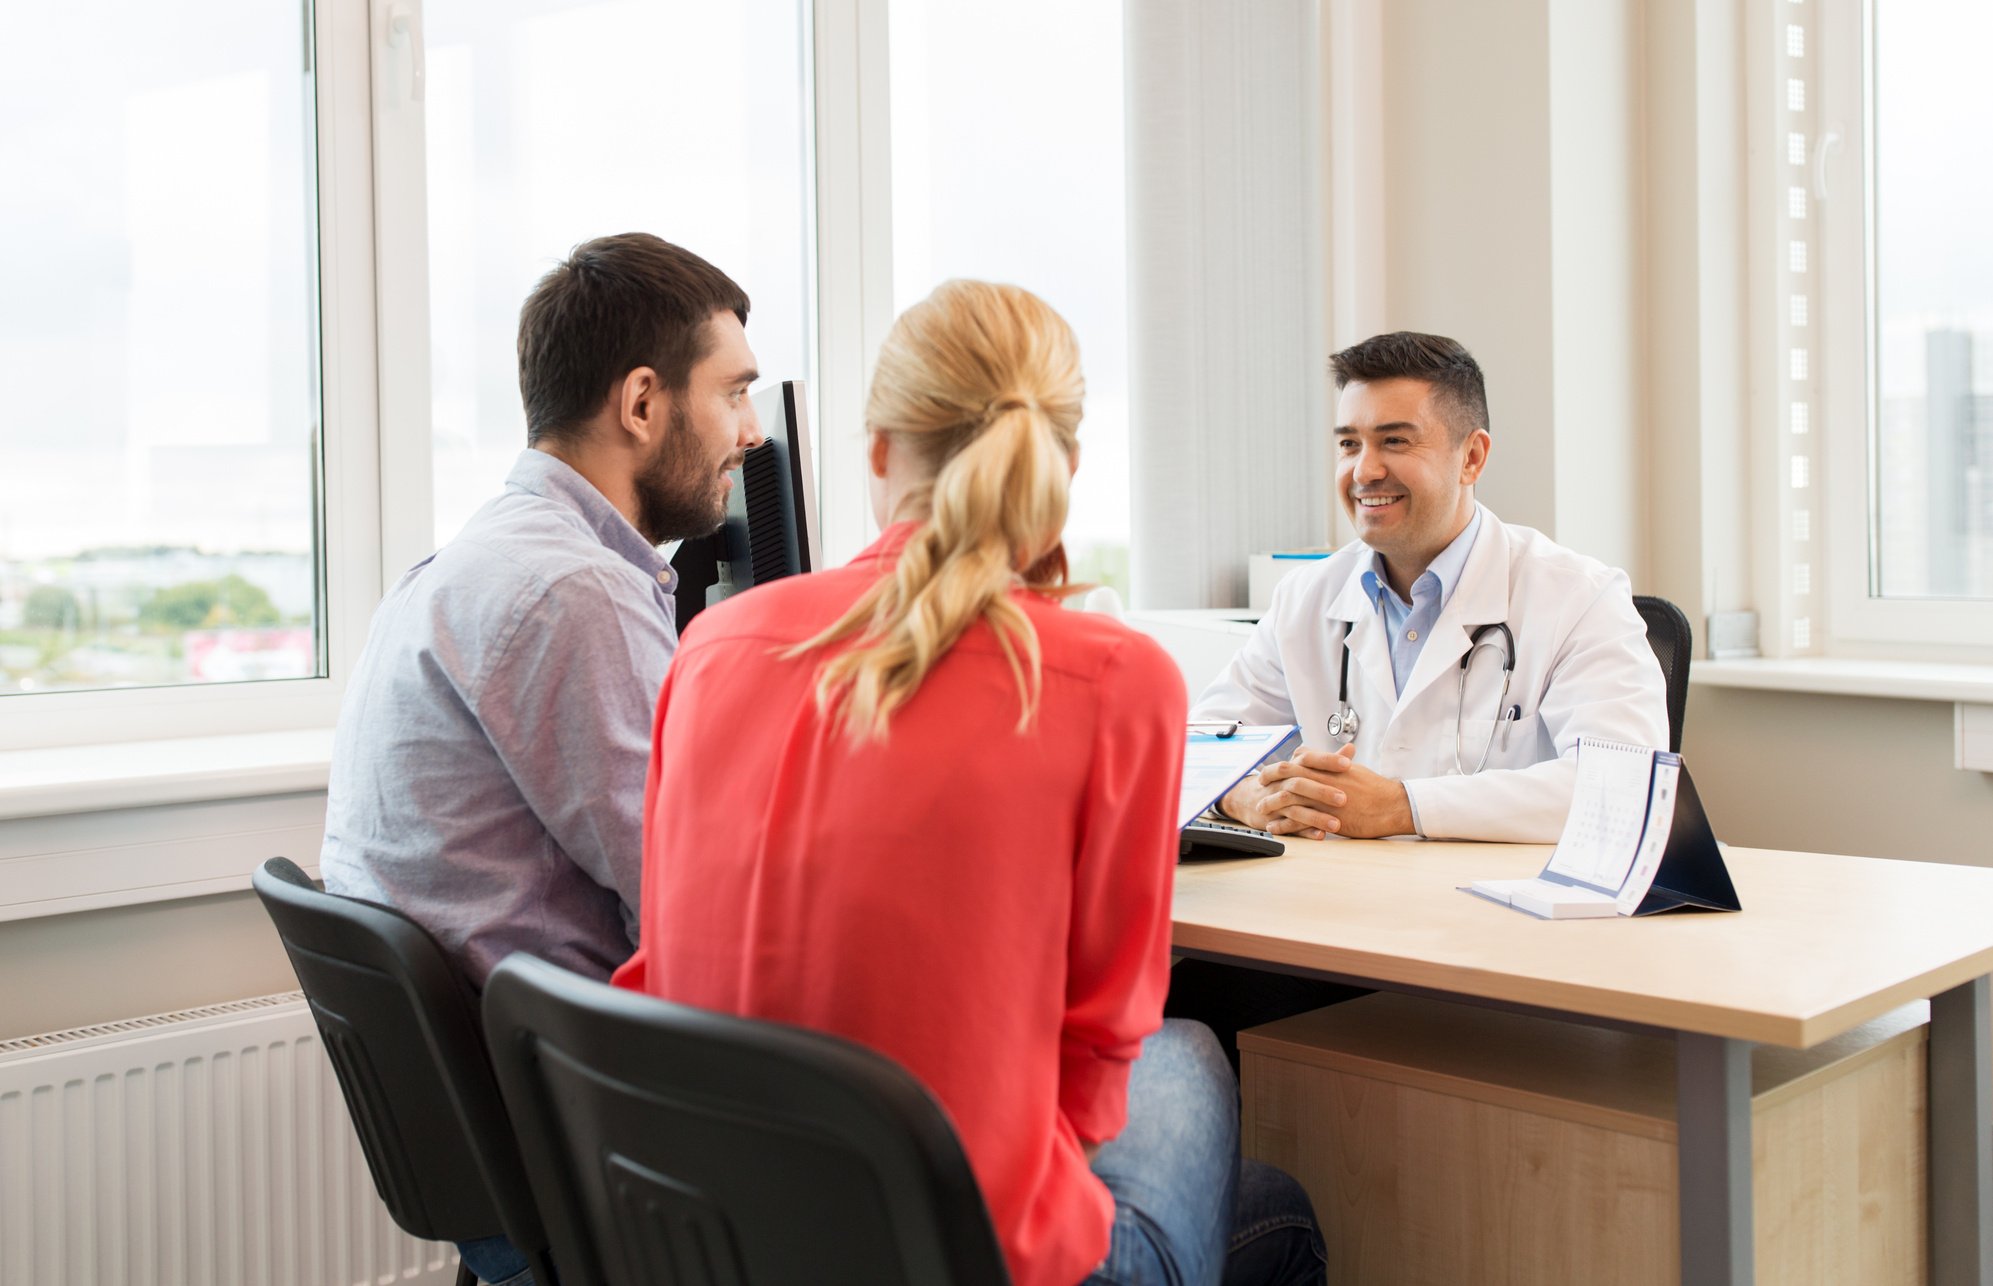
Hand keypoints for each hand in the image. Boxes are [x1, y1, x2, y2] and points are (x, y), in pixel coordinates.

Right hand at [1218, 744, 1348, 838]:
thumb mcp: (1301, 768)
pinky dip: (1305, 831)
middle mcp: (1281, 784)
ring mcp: (1276, 803)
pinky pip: (1289, 827)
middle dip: (1321, 791)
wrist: (1248, 798)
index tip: (1347, 763)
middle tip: (1344, 798)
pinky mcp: (1274, 821)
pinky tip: (1320, 835)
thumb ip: (1328, 761)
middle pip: (1299, 784)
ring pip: (1294, 808)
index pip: (1307, 759)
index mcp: (1291, 768)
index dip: (1326, 760)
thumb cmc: (1282, 782)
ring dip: (1315, 817)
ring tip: (1336, 824)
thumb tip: (1351, 748)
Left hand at [1240, 744, 1415, 839]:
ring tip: (1260, 808)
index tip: (1273, 768)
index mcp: (1330, 767)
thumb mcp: (1355, 770)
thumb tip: (1333, 756)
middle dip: (1271, 779)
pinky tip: (1273, 827)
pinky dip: (1284, 824)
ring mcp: (1323, 799)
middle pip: (1289, 776)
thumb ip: (1339, 764)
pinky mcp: (1327, 818)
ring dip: (1272, 803)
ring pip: (1290, 799)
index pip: (1300, 758)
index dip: (1284, 763)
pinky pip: (1299, 821)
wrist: (1392, 806)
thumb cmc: (1376, 789)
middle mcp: (1323, 780)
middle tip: (1259, 784)